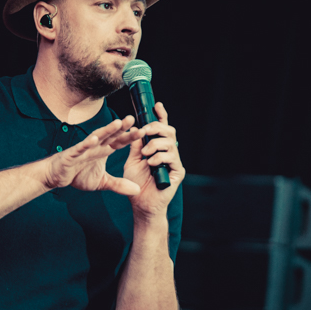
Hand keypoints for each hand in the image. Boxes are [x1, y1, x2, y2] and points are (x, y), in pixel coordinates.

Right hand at [44, 116, 143, 195]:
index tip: (144, 132)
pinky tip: (94, 139)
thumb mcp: (102, 182)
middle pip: (111, 136)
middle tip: (133, 119)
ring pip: (97, 137)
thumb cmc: (78, 174)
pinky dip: (87, 144)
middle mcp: (95, 147)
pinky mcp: (72, 155)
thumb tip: (138, 190)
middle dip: (122, 128)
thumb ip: (119, 185)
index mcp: (103, 151)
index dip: (131, 137)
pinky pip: (80, 148)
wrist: (57, 176)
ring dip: (107, 130)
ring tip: (117, 123)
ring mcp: (84, 149)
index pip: (120, 142)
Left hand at [124, 102, 184, 220]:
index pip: (161, 128)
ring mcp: (174, 162)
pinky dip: (159, 157)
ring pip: (170, 142)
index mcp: (157, 148)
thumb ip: (135, 145)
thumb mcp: (132, 160)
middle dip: (156, 127)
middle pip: (169, 131)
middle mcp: (168, 152)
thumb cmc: (136, 183)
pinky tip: (151, 163)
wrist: (141, 204)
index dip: (161, 115)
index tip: (157, 105)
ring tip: (145, 154)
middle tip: (145, 131)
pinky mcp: (178, 171)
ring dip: (155, 145)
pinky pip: (172, 157)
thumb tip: (135, 128)